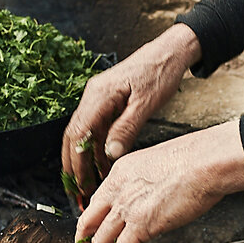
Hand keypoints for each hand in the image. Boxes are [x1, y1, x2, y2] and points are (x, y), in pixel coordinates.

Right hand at [63, 23, 200, 200]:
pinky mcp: (107, 102)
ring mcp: (98, 98)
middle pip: (73, 136)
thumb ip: (126, 129)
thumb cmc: (160, 72)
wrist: (170, 52)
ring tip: (90, 184)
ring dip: (85, 159)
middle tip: (77, 190)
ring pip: (84, 134)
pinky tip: (103, 165)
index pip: (77, 133)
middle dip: (74, 165)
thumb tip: (110, 154)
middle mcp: (93, 96)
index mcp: (99, 95)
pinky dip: (97, 148)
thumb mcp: (146, 104)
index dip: (76, 162)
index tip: (79, 183)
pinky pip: (97, 129)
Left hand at [74, 122, 243, 242]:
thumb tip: (155, 204)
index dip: (91, 230)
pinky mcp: (140, 224)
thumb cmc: (200, 161)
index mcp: (120, 173)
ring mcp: (126, 207)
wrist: (210, 160)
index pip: (95, 206)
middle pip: (86, 227)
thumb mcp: (162, 167)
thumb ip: (149, 185)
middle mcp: (117, 189)